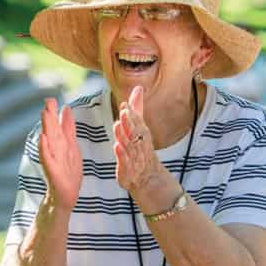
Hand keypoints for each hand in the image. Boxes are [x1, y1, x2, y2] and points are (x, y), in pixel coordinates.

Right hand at [38, 97, 81, 210]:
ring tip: (44, 113)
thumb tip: (66, 110)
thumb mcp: (72, 147)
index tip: (53, 99)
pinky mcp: (52, 171)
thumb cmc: (68, 171)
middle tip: (48, 100)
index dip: (57, 113)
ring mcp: (54, 160)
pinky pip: (48, 158)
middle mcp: (57, 150)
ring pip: (50, 141)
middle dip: (51, 115)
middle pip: (53, 130)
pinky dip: (44, 148)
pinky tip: (42, 138)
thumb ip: (68, 129)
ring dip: (47, 127)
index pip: (60, 126)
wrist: (64, 196)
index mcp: (64, 144)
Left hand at [111, 87, 184, 209]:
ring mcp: (134, 156)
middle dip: (130, 122)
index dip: (132, 114)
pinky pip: (125, 161)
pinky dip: (122, 154)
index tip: (124, 104)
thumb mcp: (139, 127)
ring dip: (124, 135)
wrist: (148, 177)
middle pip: (136, 132)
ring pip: (130, 145)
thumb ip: (137, 108)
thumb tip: (138, 88)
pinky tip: (116, 146)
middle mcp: (140, 144)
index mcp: (142, 134)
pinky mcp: (128, 168)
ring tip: (117, 124)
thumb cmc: (141, 148)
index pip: (138, 122)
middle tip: (124, 111)